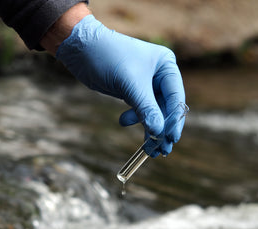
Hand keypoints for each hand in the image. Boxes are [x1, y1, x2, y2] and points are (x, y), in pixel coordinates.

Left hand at [55, 15, 186, 156]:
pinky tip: (123, 122)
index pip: (176, 98)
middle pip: (167, 108)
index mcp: (166, 65)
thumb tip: (159, 132)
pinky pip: (140, 111)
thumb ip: (146, 109)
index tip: (170, 139)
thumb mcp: (130, 85)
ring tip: (147, 148)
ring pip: (153, 112)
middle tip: (161, 151)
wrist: (81, 49)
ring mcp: (146, 84)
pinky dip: (136, 120)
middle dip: (162, 129)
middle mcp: (160, 75)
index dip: (174, 121)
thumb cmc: (108, 58)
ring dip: (150, 129)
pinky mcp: (132, 91)